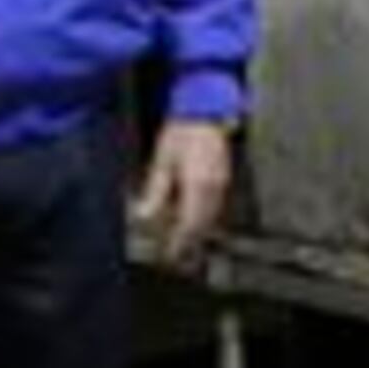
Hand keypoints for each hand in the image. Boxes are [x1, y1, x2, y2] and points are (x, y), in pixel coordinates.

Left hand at [132, 118, 236, 270]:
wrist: (204, 111)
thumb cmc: (181, 132)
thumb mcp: (162, 160)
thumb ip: (156, 191)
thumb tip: (145, 216)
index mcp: (198, 184)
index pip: (189, 223)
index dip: (179, 242)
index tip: (169, 256)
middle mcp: (214, 187)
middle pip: (202, 225)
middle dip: (188, 242)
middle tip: (173, 256)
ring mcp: (222, 183)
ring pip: (210, 218)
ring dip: (196, 231)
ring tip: (180, 242)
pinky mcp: (223, 179)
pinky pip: (215, 207)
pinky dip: (203, 218)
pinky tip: (191, 220)